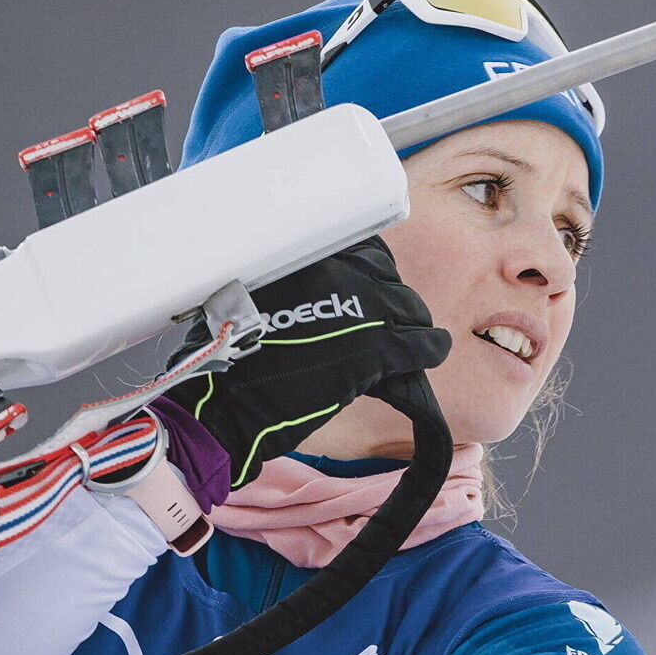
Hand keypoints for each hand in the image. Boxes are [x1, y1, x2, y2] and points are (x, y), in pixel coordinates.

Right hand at [163, 238, 450, 489]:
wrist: (223, 402)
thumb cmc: (226, 359)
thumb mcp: (255, 301)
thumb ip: (297, 290)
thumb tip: (331, 303)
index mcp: (305, 256)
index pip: (361, 253)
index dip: (371, 276)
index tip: (371, 291)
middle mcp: (336, 272)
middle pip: (388, 279)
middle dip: (391, 302)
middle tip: (389, 324)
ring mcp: (359, 307)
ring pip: (409, 308)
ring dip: (412, 325)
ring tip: (412, 341)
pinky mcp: (375, 348)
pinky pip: (420, 344)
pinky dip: (430, 350)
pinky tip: (432, 354)